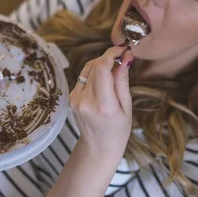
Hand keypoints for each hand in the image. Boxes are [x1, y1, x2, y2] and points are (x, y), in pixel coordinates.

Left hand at [69, 45, 133, 161]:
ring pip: (87, 69)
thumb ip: (122, 80)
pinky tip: (103, 79)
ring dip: (101, 63)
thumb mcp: (127, 106)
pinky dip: (94, 73)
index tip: (123, 49)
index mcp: (103, 105)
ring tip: (114, 66)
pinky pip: (83, 77)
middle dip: (108, 57)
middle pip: (94, 66)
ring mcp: (75, 100)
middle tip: (122, 55)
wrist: (98, 147)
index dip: (111, 54)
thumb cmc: (118, 130)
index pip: (102, 69)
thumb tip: (126, 57)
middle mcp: (86, 101)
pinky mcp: (71, 98)